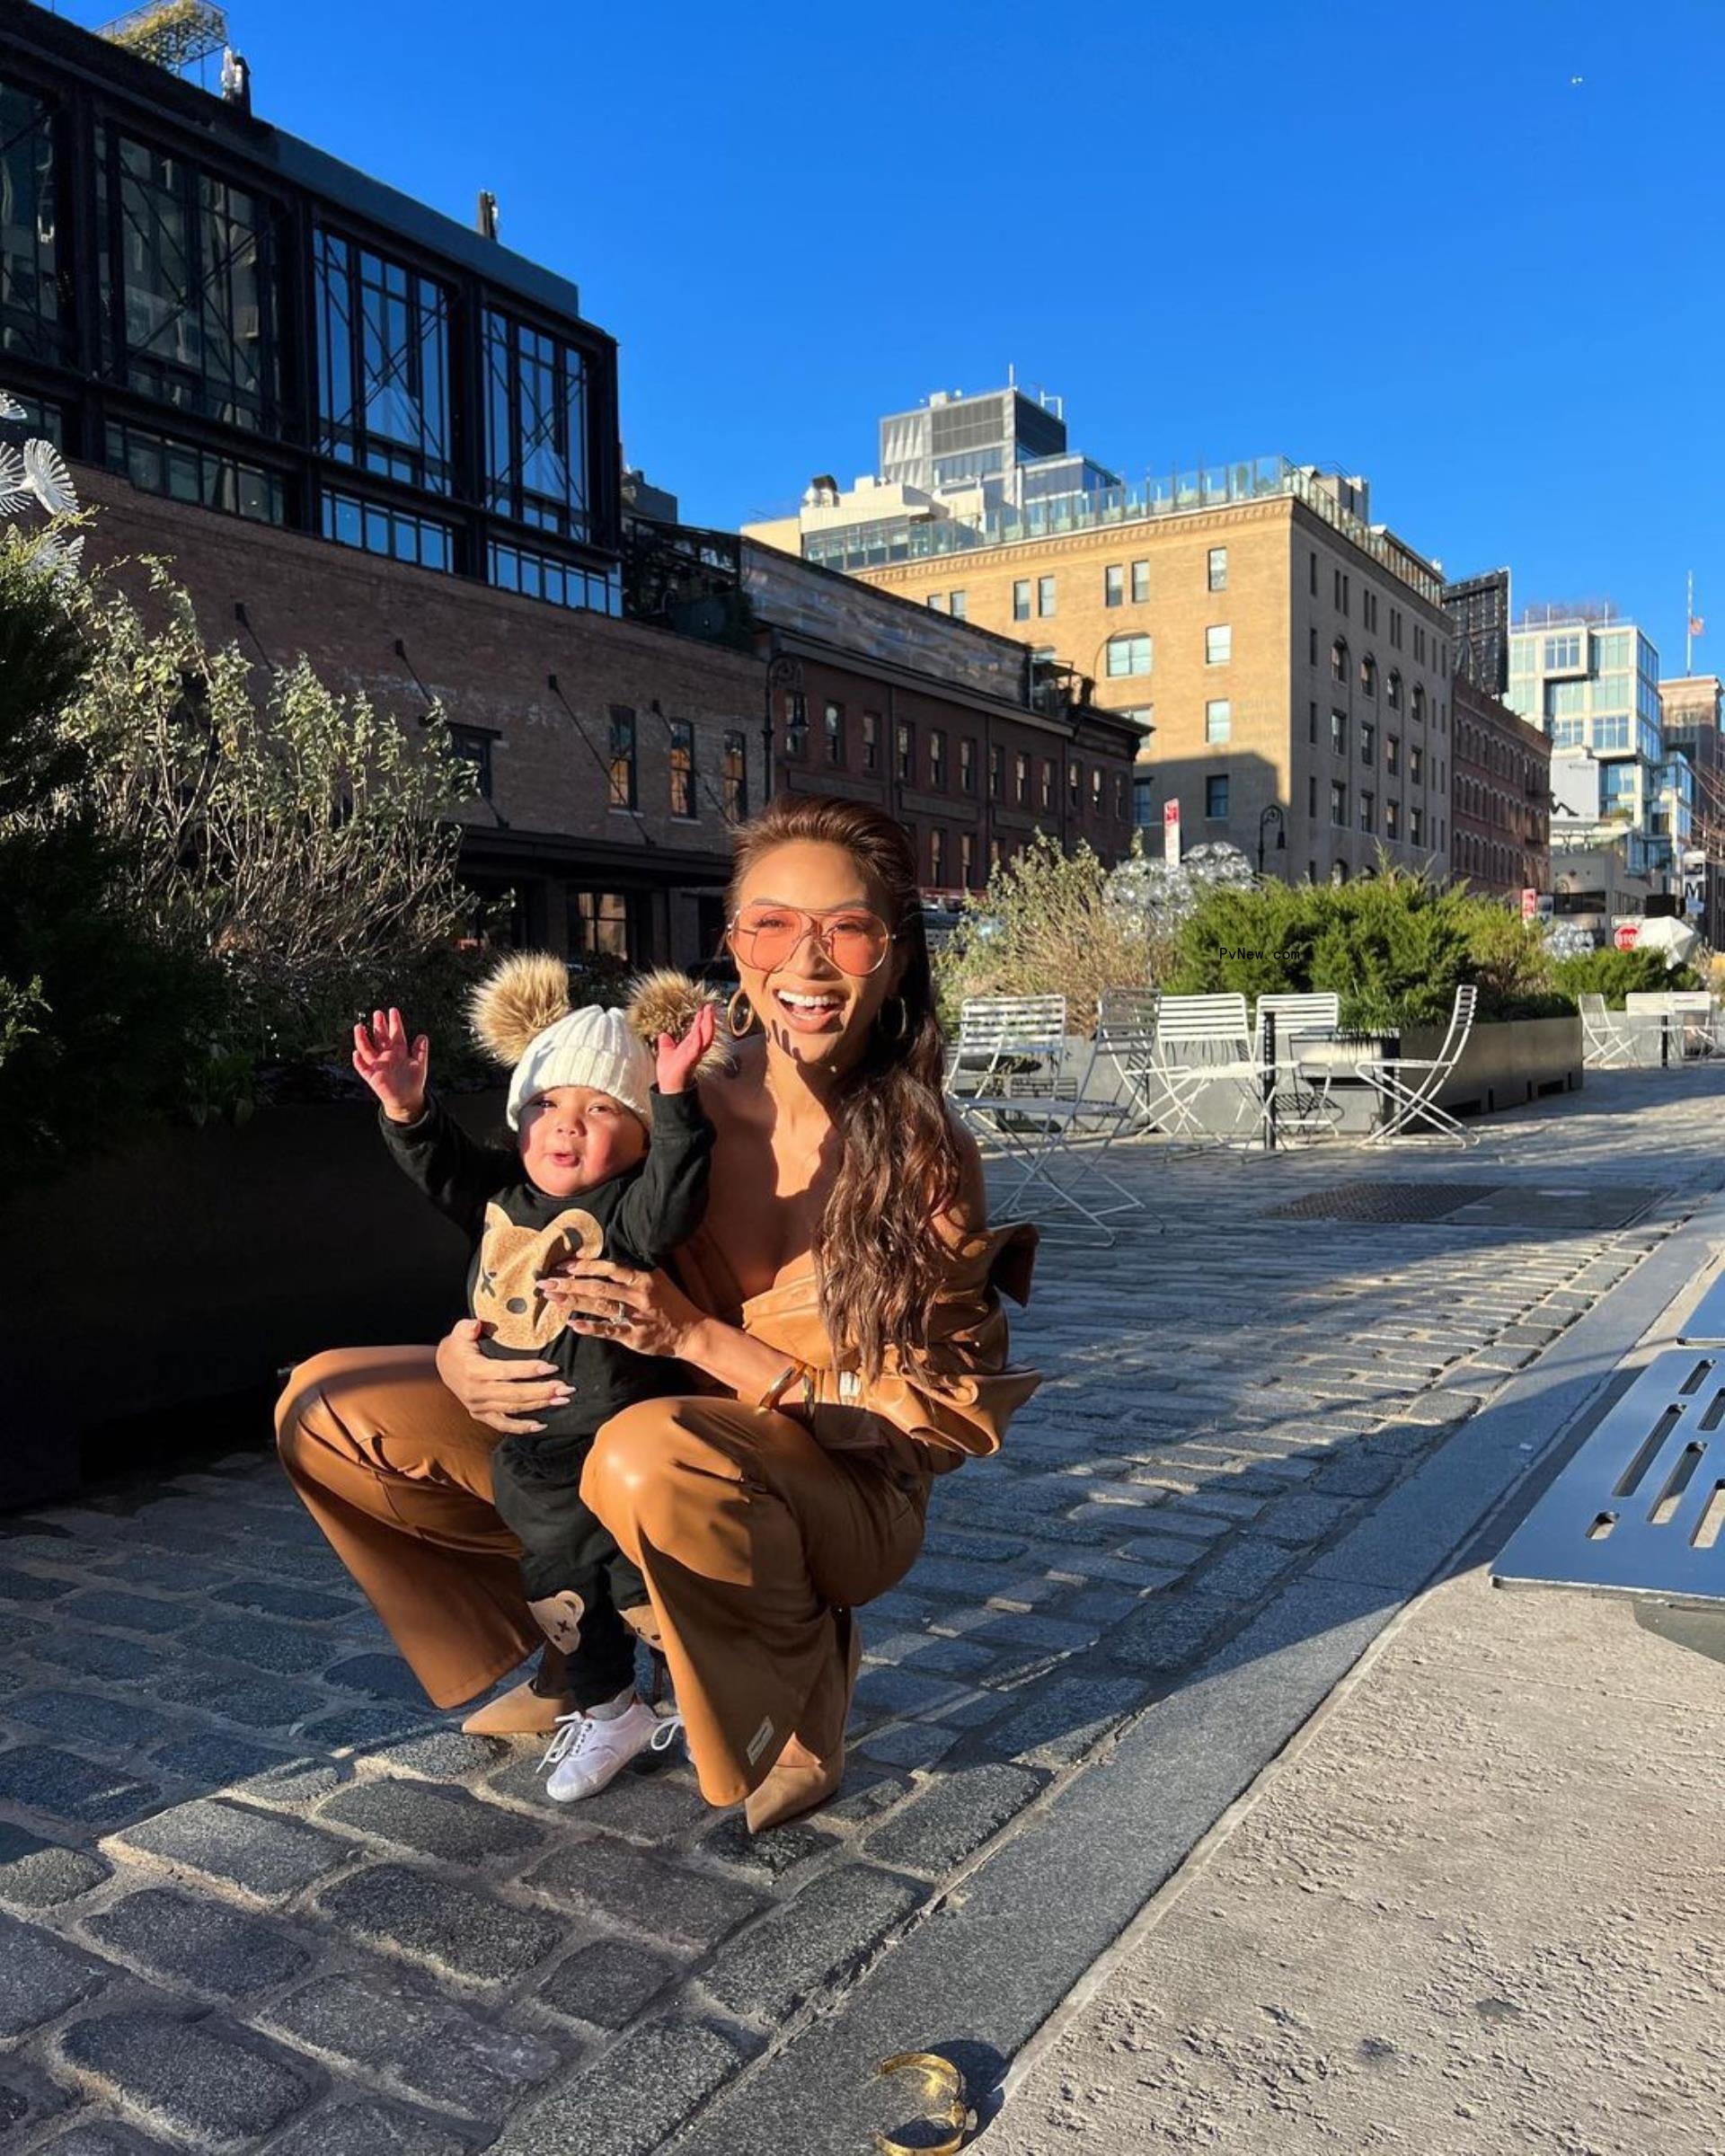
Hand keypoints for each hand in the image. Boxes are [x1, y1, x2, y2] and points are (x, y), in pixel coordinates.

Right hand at [353, 1007, 428, 1121]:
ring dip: (362, 1039)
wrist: (407, 1099)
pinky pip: (363, 1067)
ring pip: (367, 1049)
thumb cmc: (413, 1081)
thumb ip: (420, 1051)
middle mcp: (387, 1055)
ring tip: (359, 1027)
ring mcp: (378, 1064)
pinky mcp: (371, 1076)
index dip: (394, 1023)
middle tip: (377, 1013)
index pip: (396, 1034)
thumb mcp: (420, 1065)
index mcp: (399, 1051)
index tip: (393, 1011)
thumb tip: (422, 1036)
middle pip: (380, 1038)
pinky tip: (356, 1053)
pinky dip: (358, 1061)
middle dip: (379, 1026)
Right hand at [434, 1317, 571, 1435]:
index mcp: (474, 1371)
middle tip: (565, 1388)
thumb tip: (476, 1324)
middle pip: (515, 1394)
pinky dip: (522, 1428)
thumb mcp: (459, 1332)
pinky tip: (541, 1425)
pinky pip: (503, 1425)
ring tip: (562, 1400)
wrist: (442, 1367)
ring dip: (539, 1405)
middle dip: (543, 1391)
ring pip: (514, 1408)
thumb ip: (467, 1327)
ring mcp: (479, 1407)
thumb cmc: (457, 1347)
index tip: (552, 1367)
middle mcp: (477, 1392)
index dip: (529, 1370)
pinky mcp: (481, 1415)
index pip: (506, 1371)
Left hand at [540, 1258, 702, 1359]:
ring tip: (551, 1298)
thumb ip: (633, 1272)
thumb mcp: (656, 1279)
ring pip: (600, 1306)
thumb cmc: (670, 1303)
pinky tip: (573, 1324)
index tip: (563, 1265)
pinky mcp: (634, 1336)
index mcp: (642, 1277)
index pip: (609, 1267)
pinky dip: (591, 1327)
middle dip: (569, 1284)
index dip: (584, 1265)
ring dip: (573, 1302)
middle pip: (598, 1287)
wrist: (691, 1331)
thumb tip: (606, 1261)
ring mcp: (636, 1316)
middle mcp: (638, 1294)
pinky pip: (609, 1331)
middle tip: (545, 1282)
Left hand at [654, 999, 715, 1095]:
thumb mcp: (666, 1053)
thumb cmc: (669, 1073)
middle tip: (709, 1006)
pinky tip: (698, 1029)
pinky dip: (698, 1038)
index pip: (697, 1030)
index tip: (702, 1009)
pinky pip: (697, 1048)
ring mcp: (694, 1054)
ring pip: (705, 1038)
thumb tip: (663, 1034)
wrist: (668, 1087)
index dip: (700, 1020)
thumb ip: (666, 1043)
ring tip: (707, 1013)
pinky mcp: (690, 1060)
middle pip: (705, 1032)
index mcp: (689, 1047)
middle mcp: (694, 1049)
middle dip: (708, 1019)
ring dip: (707, 1025)